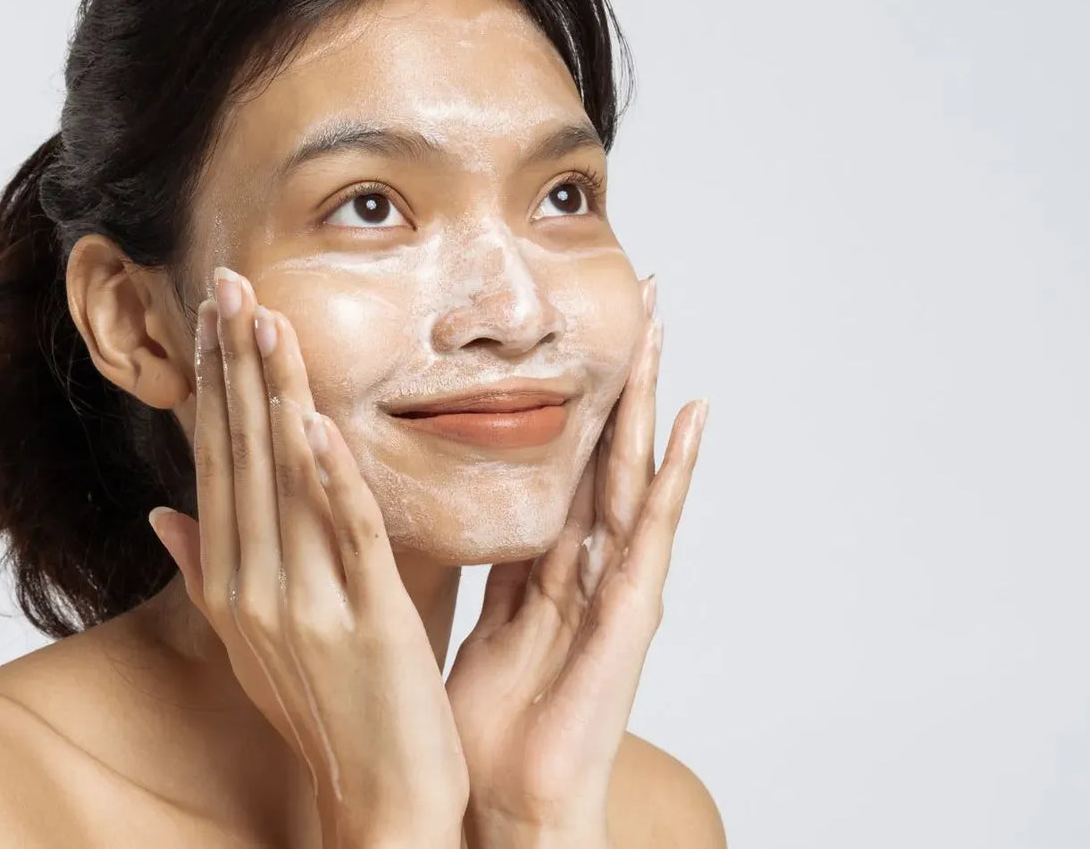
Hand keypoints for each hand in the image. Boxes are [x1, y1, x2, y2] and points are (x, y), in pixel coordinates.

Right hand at [147, 267, 468, 847]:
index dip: (213, 386)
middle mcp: (254, 589)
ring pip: (284, 480)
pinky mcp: (366, 621)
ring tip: (267, 319)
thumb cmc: (326, 717)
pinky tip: (320, 422)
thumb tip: (161, 512)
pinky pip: (344, 536)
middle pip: (239, 456)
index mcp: (232, 585)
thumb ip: (207, 573)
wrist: (378, 800)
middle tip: (227, 281)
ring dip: (275, 395)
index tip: (211, 317)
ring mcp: (304, 606)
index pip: (216, 464)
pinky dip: (331, 477)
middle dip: (234, 365)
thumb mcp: (255, 642)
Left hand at [444, 277, 708, 845]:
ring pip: (631, 471)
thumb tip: (397, 516)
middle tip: (634, 293)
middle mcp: (583, 569)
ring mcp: (613, 589)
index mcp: (537, 571)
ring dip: (650, 397)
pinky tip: (691, 419)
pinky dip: (674, 473)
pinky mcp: (629, 616)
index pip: (552, 464)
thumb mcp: (453, 624)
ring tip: (661, 324)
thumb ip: (447, 568)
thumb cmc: (475, 736)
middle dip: (617, 375)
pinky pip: (651, 532)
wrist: (503, 810)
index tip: (560, 328)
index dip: (559, 398)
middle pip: (601, 452)